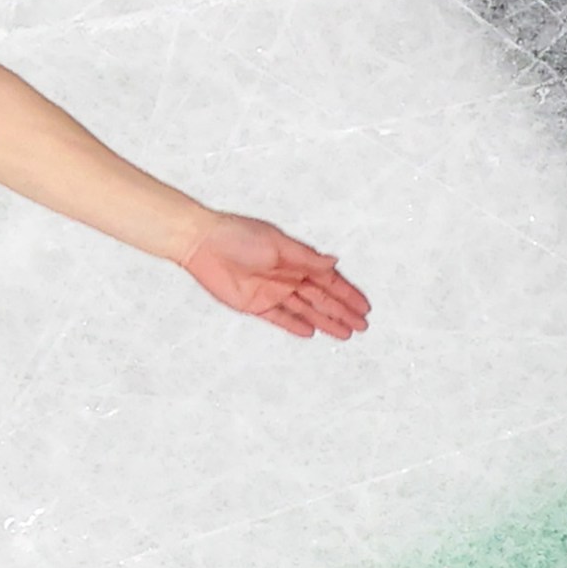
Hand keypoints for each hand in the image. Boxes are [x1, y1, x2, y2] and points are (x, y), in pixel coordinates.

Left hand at [178, 212, 369, 339]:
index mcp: (295, 258)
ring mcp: (271, 291)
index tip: (364, 306)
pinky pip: (280, 318)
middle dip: (342, 311)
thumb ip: (306, 257)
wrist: (202, 244)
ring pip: (305, 310)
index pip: (328, 280)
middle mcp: (286, 275)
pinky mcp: (254, 304)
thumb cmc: (237, 235)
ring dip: (325, 320)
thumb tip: (333, 262)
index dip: (347, 293)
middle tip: (361, 324)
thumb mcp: (278, 244)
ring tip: (345, 332)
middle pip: (321, 298)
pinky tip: (311, 331)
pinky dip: (295, 325)